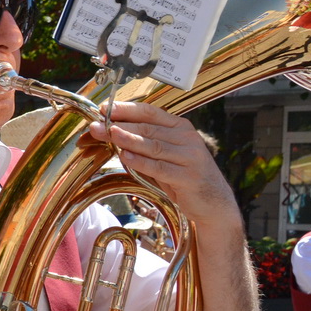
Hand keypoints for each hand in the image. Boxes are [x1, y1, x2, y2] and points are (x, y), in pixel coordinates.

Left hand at [86, 103, 239, 227]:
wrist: (212, 201)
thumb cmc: (182, 175)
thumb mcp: (163, 155)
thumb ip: (143, 144)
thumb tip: (110, 133)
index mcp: (180, 127)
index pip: (150, 112)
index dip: (127, 109)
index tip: (105, 108)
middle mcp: (187, 138)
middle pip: (149, 128)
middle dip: (121, 125)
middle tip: (98, 125)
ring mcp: (189, 157)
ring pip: (153, 145)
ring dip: (128, 140)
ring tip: (109, 134)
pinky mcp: (188, 177)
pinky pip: (160, 167)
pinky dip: (141, 162)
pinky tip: (126, 157)